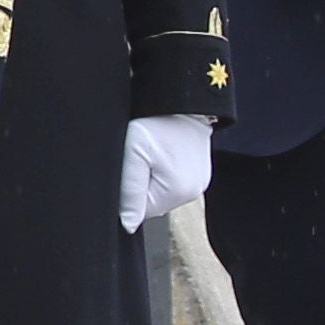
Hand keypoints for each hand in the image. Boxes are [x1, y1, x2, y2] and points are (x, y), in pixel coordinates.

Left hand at [119, 112, 216, 235]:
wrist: (180, 99)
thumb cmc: (156, 121)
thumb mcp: (133, 153)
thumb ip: (129, 190)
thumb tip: (128, 225)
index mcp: (178, 192)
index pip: (139, 211)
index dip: (126, 192)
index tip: (127, 168)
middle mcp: (192, 192)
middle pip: (150, 202)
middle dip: (138, 184)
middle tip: (136, 156)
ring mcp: (198, 182)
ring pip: (159, 191)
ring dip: (148, 176)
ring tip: (149, 152)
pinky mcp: (198, 172)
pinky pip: (171, 180)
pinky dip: (160, 169)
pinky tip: (158, 153)